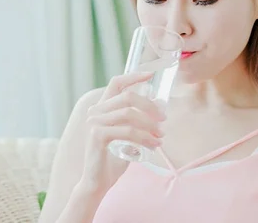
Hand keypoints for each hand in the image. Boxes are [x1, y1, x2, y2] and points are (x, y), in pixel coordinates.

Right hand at [78, 72, 164, 194]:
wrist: (98, 182)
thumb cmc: (113, 159)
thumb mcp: (128, 136)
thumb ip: (138, 122)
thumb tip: (160, 108)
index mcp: (101, 108)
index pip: (116, 83)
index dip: (133, 76)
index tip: (151, 74)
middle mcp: (95, 112)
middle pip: (127, 97)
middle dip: (149, 106)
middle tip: (163, 119)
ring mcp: (94, 123)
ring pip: (129, 114)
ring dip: (150, 124)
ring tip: (161, 136)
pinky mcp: (97, 136)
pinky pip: (127, 131)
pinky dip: (144, 137)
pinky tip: (154, 145)